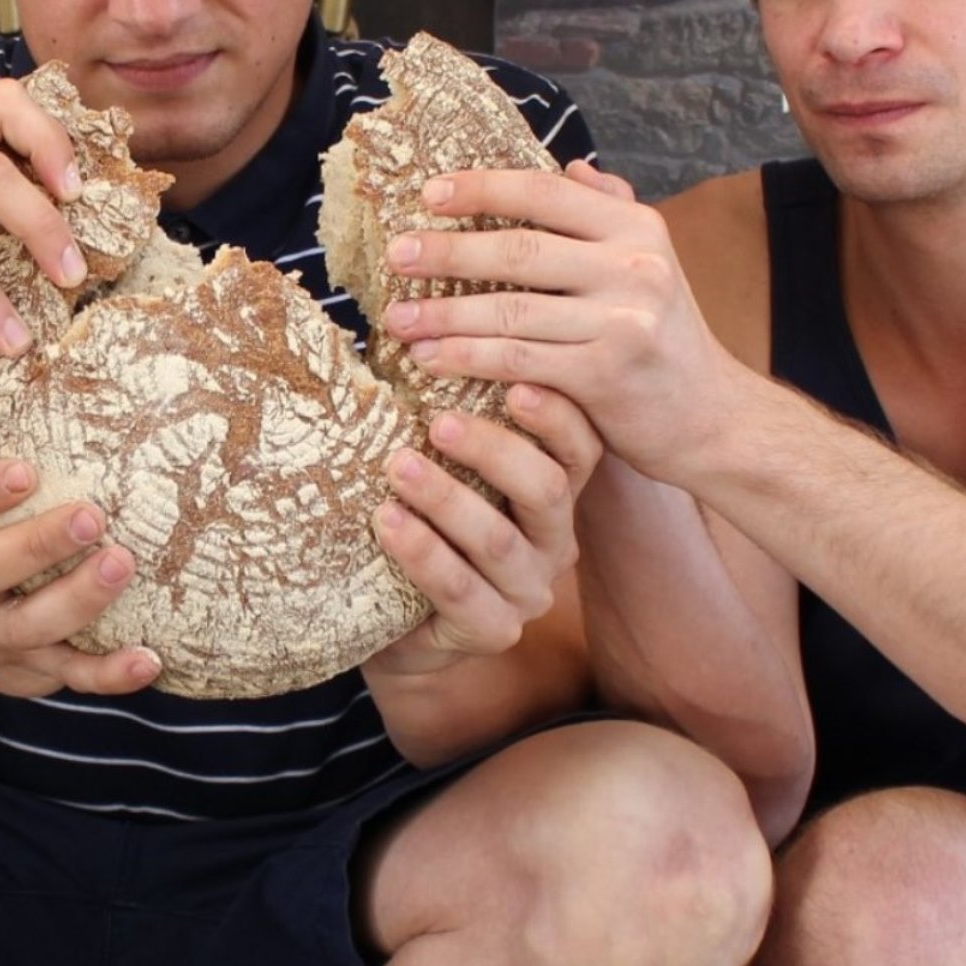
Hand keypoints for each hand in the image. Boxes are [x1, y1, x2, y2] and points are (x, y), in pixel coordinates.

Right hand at [0, 457, 163, 698]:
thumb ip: (2, 459)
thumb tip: (74, 364)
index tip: (25, 470)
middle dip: (36, 544)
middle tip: (90, 514)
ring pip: (30, 625)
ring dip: (79, 597)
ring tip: (123, 563)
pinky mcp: (34, 669)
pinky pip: (73, 676)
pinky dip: (111, 672)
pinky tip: (150, 657)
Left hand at [366, 383, 604, 674]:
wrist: (396, 622)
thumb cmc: (422, 525)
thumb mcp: (442, 469)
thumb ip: (445, 422)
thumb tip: (411, 335)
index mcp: (552, 492)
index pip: (578, 447)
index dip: (555, 414)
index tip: (515, 380)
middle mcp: (553, 539)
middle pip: (547, 489)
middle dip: (494, 451)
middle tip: (439, 421)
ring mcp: (527, 590)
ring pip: (499, 541)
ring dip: (447, 499)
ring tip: (398, 466)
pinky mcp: (494, 630)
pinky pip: (461, 591)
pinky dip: (423, 553)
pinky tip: (387, 521)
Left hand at [383, 161, 738, 468]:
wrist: (712, 417)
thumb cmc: (665, 340)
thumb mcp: (652, 264)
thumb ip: (612, 212)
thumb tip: (573, 164)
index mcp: (637, 228)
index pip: (546, 192)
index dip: (483, 188)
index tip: (429, 194)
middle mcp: (634, 266)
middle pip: (519, 248)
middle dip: (448, 252)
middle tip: (396, 255)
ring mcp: (621, 320)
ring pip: (510, 309)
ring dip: (444, 313)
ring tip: (398, 318)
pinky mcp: (604, 373)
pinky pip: (517, 359)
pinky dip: (467, 357)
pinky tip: (431, 359)